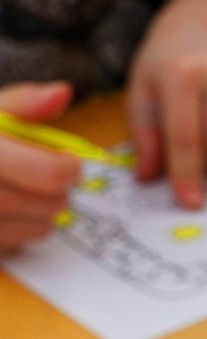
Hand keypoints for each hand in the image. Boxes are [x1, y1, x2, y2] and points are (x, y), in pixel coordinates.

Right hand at [0, 82, 80, 251]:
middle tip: (43, 176)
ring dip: (41, 211)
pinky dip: (18, 230)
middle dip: (57, 189)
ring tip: (18, 191)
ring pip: (41, 227)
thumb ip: (21, 103)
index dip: (68, 166)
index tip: (66, 160)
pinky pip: (18, 244)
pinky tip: (1, 212)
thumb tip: (61, 93)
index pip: (50, 173)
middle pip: (52, 203)